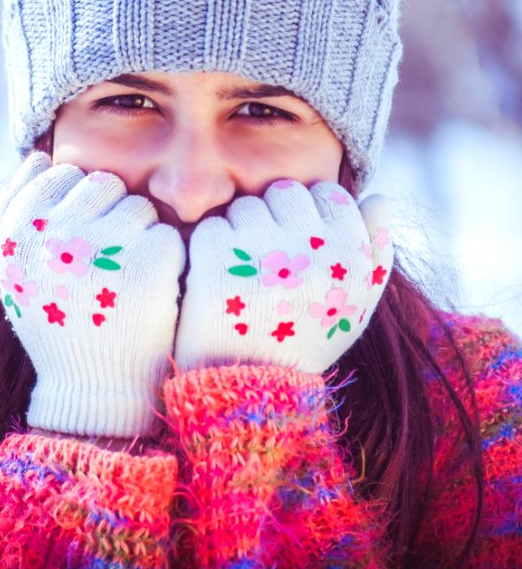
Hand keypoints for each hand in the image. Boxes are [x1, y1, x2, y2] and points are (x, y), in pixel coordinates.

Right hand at [0, 152, 185, 436]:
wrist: (92, 389)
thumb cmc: (57, 321)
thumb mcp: (18, 269)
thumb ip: (18, 210)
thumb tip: (40, 155)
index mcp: (19, 232)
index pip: (60, 175)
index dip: (78, 205)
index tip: (80, 243)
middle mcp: (56, 234)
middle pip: (104, 183)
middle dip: (112, 213)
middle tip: (107, 262)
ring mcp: (105, 247)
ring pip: (139, 206)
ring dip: (141, 235)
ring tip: (126, 279)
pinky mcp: (152, 263)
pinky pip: (167, 234)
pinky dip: (166, 259)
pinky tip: (150, 292)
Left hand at [175, 179, 392, 373]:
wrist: (252, 394)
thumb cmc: (306, 340)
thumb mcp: (357, 304)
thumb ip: (376, 249)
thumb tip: (378, 196)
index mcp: (351, 258)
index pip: (330, 194)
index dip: (310, 214)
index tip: (300, 245)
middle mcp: (312, 252)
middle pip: (285, 193)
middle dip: (273, 218)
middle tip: (267, 259)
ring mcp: (262, 256)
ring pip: (245, 206)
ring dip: (240, 232)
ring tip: (243, 275)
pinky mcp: (216, 264)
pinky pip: (211, 227)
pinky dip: (209, 250)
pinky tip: (218, 282)